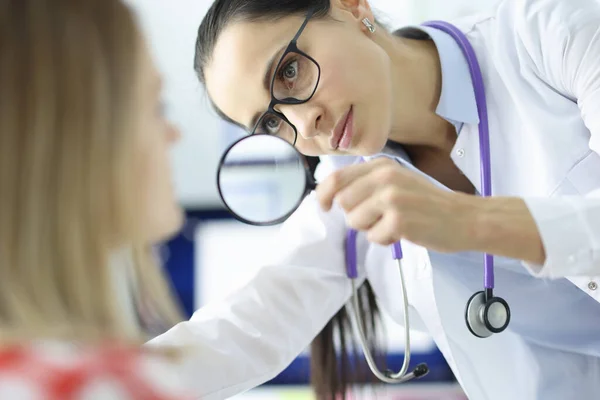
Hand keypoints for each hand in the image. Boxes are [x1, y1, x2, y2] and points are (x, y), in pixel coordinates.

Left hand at [316, 157, 476, 251]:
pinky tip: (403, 232)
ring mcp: (392, 198)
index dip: (323, 194)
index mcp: (382, 165)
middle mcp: (385, 177)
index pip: (337, 177)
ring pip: (355, 221)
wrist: (463, 218)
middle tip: (378, 217)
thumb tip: (332, 195)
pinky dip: (385, 240)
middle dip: (356, 216)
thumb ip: (367, 182)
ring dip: (370, 229)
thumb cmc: (427, 202)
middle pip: (344, 203)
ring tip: (393, 223)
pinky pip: (373, 237)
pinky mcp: (399, 220)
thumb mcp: (396, 180)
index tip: (323, 206)